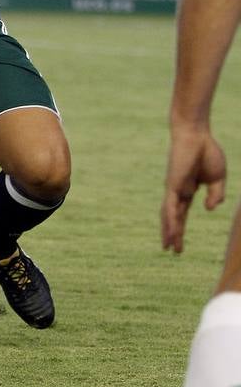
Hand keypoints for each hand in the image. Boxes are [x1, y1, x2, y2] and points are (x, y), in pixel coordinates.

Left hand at [161, 124, 226, 252]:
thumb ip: (215, 195)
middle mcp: (178, 191)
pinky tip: (170, 231)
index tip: (179, 243)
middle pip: (174, 217)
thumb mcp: (218, 179)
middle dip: (173, 234)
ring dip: (169, 231)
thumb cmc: (207, 153)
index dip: (180, 228)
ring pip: (170, 215)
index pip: (182, 213)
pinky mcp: (172, 184)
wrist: (197, 135)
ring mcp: (174, 188)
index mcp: (189, 190)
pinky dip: (171, 219)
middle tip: (171, 251)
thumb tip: (209, 209)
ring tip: (168, 247)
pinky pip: (171, 205)